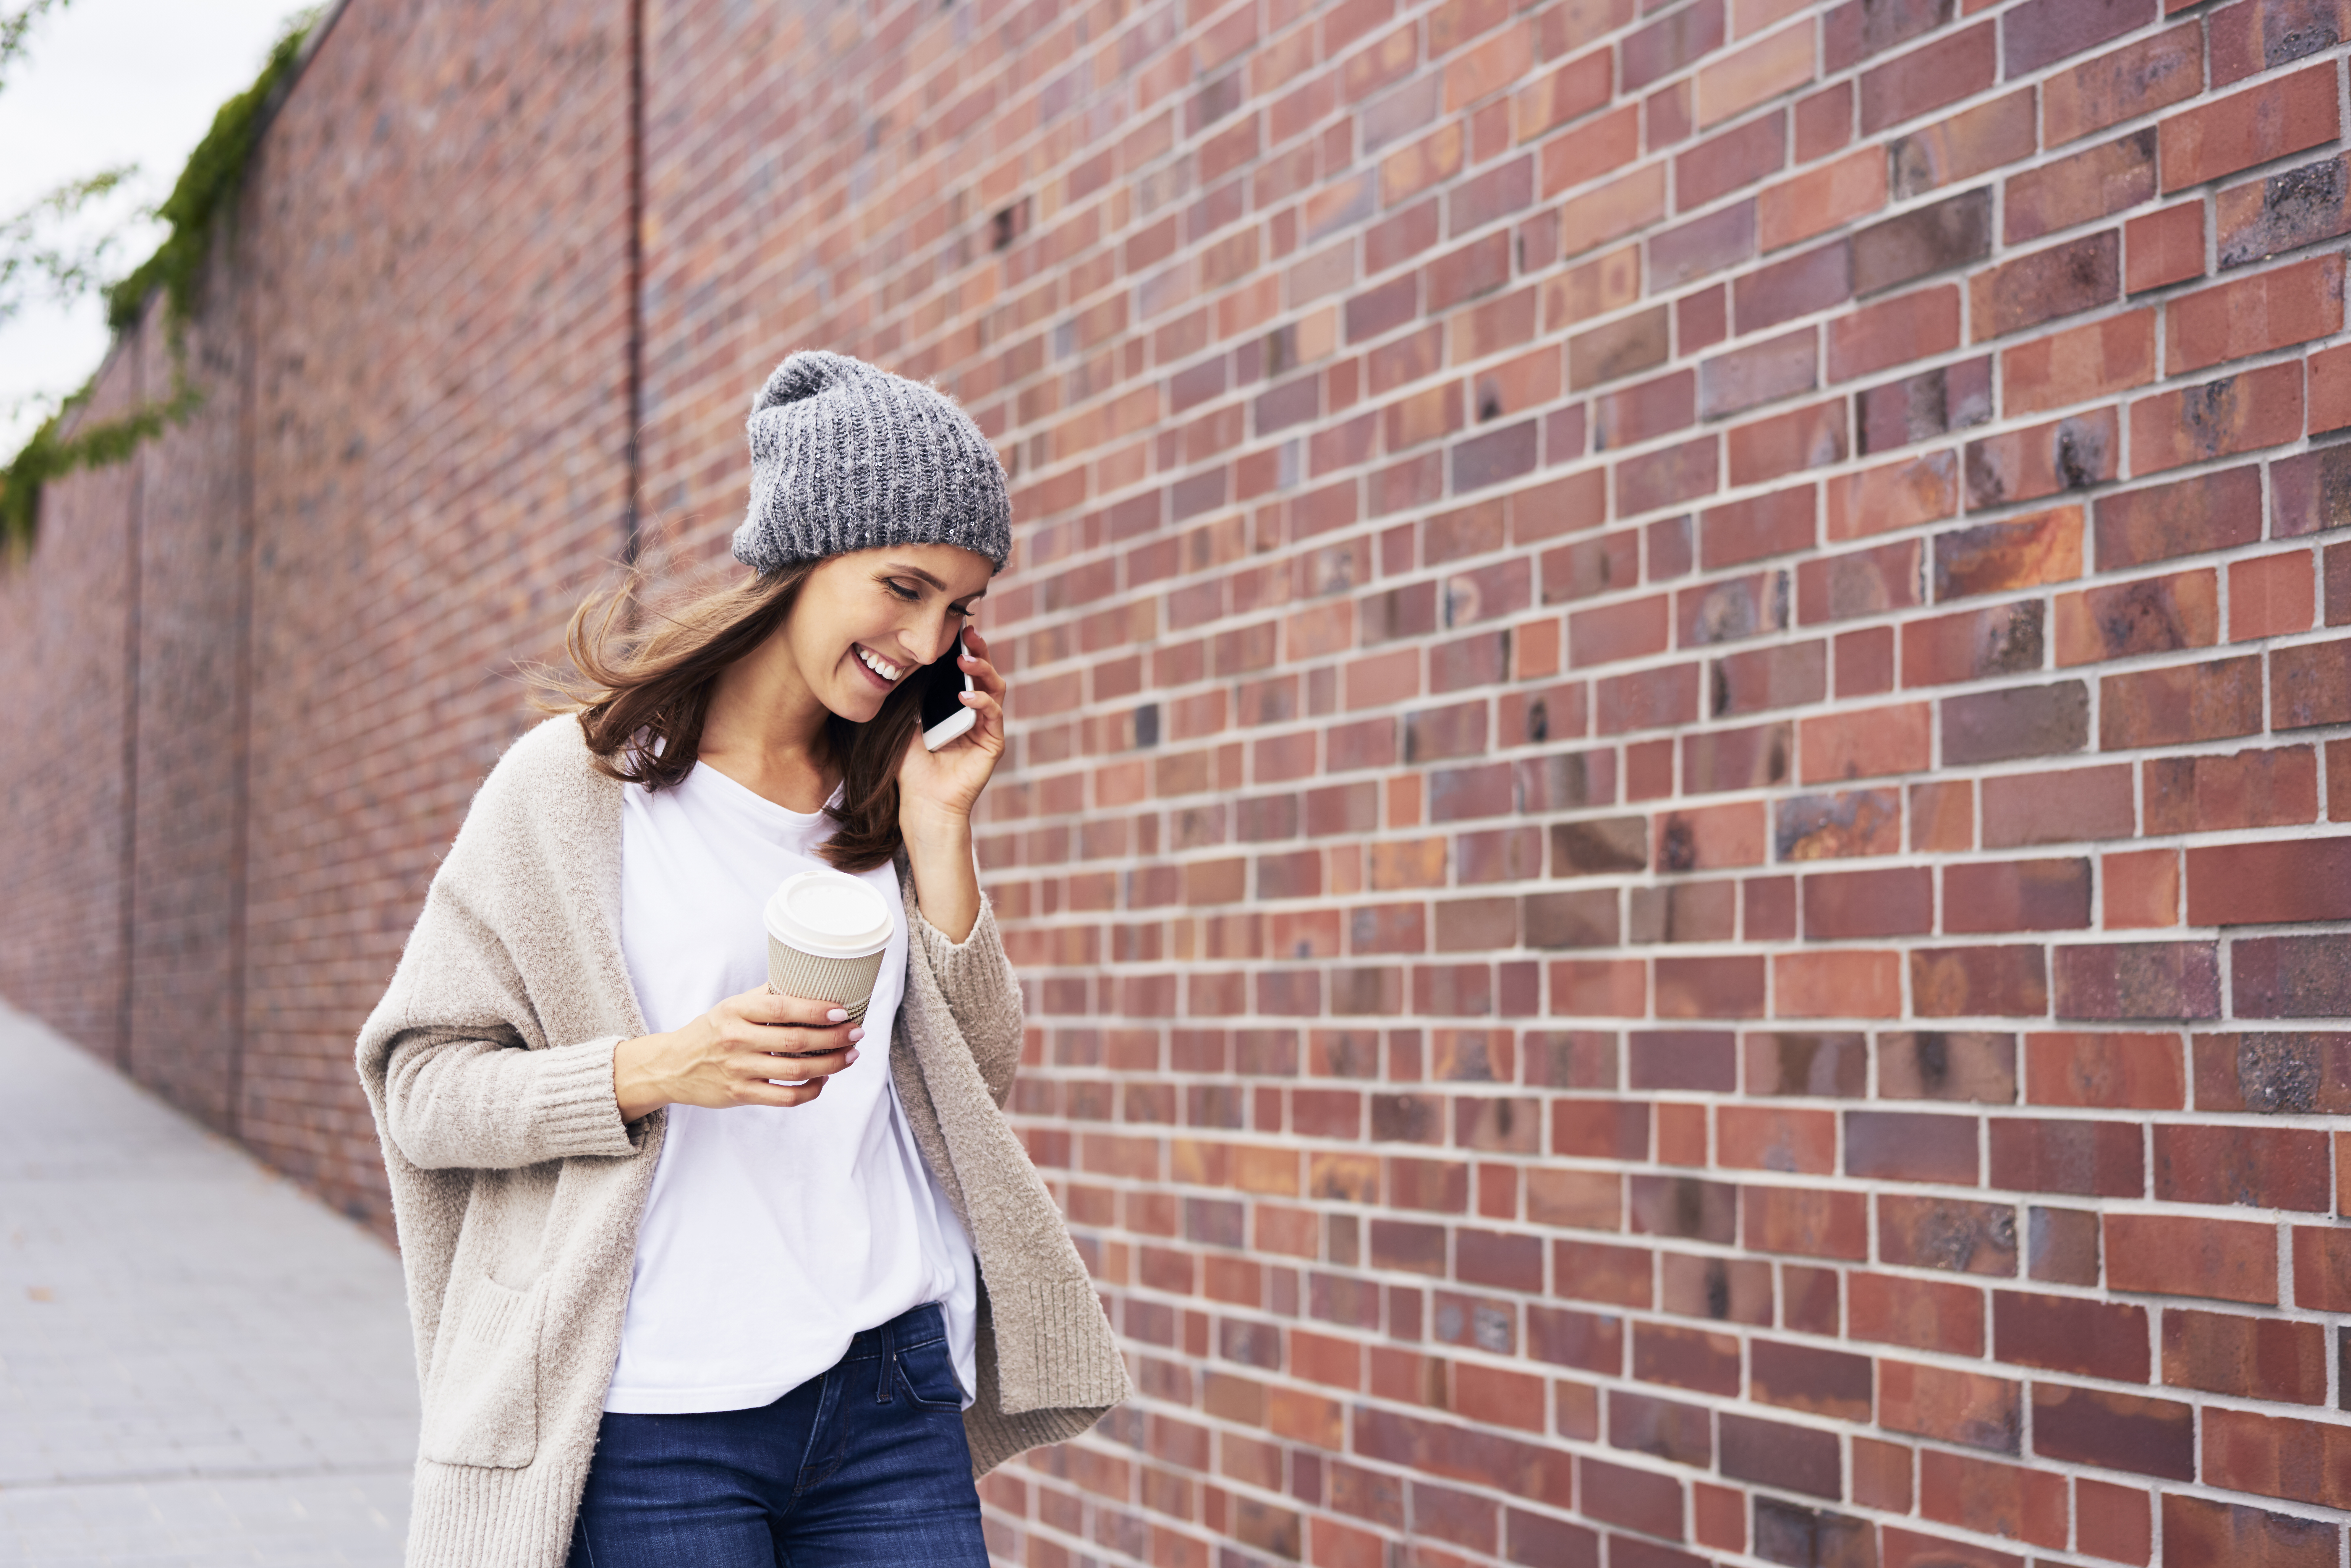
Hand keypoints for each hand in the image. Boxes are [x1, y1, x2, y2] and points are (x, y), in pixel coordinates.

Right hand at [613, 986, 860, 1119]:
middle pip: (796, 1041)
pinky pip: (785, 1097)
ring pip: (796, 1071)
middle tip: (857, 1033)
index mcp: (735, 1011)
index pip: (782, 1007)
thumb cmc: (710, 1032)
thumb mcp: (730, 1007)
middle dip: (834, 1038)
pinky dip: (811, 1090)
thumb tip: (807, 982)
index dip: (816, 1010)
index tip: (843, 1011)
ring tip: (850, 1055)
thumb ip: (764, 998)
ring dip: (830, 1064)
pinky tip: (823, 1080)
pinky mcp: (740, 1095)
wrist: (672, 1066)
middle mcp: (736, 1039)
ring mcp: (738, 1070)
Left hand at [896, 627, 1005, 836]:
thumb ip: (913, 697)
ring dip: (982, 671)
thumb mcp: (906, 722)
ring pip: (995, 690)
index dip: (964, 650)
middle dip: (978, 651)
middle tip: (968, 633)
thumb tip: (906, 662)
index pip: (965, 672)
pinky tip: (966, 696)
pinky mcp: (993, 745)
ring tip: (964, 660)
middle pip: (985, 674)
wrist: (921, 802)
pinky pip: (993, 716)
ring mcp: (987, 729)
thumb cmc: (910, 767)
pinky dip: (982, 702)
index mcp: (955, 707)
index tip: (956, 629)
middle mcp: (976, 714)